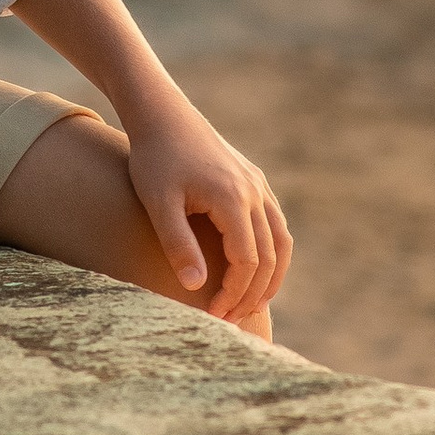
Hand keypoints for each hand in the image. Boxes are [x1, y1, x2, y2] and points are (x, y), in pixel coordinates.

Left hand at [118, 97, 292, 327]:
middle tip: (232, 319)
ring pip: (281, 240)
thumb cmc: (153, 158)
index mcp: (232, 199)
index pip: (247, 262)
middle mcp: (253, 192)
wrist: (162, 114)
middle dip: (253, 293)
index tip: (213, 315)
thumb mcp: (158, 203)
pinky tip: (255, 267)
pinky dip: (272, 251)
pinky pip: (274, 222)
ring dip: (271, 276)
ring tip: (253, 303)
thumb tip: (193, 286)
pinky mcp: (253, 179)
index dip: (234, 294)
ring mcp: (257, 184)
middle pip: (269, 256)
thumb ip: (177, 244)